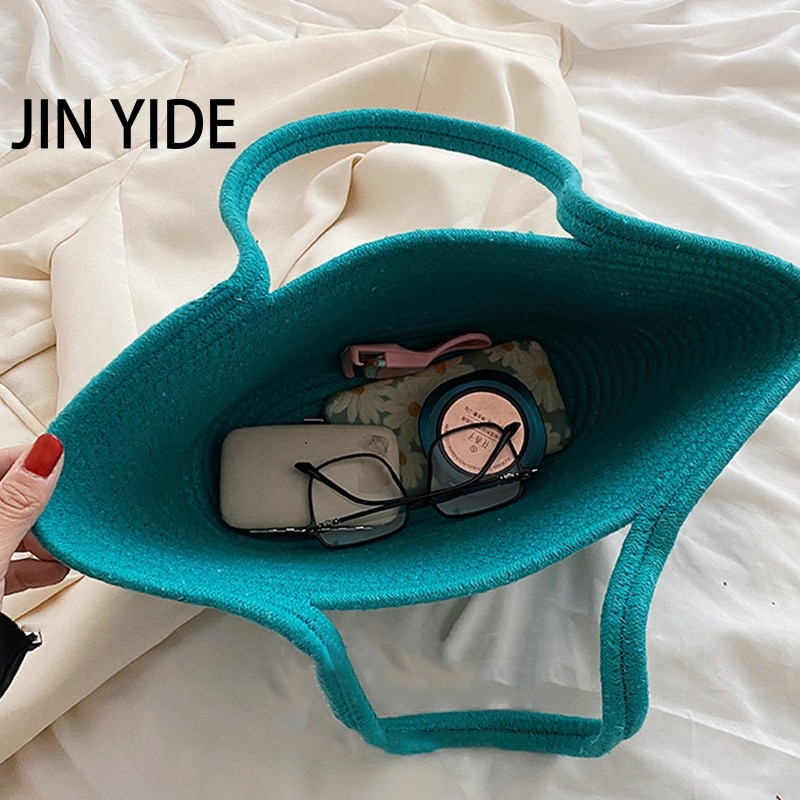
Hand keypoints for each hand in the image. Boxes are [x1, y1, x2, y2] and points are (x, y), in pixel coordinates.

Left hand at [0, 435, 67, 603]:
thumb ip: (19, 501)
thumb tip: (48, 453)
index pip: (1, 461)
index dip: (35, 464)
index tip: (67, 472)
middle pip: (7, 498)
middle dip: (41, 508)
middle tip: (65, 518)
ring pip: (7, 531)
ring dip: (39, 539)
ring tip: (62, 550)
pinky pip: (4, 560)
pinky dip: (29, 564)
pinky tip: (49, 570)